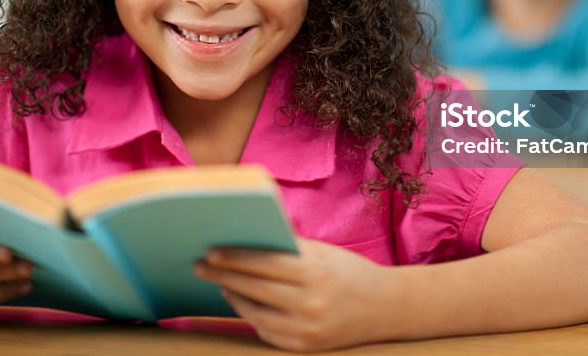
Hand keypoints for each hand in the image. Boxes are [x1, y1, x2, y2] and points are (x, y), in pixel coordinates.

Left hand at [194, 238, 395, 351]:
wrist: (386, 307)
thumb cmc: (348, 272)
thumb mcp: (322, 253)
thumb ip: (288, 249)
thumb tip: (244, 242)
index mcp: (315, 272)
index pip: (264, 263)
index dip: (234, 258)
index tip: (211, 251)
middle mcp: (311, 303)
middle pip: (255, 288)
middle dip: (224, 276)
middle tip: (202, 266)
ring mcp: (307, 329)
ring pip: (256, 313)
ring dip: (233, 296)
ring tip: (220, 283)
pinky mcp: (305, 347)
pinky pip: (267, 331)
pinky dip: (251, 315)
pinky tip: (242, 301)